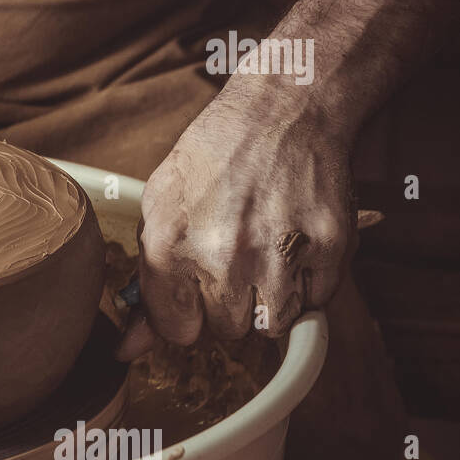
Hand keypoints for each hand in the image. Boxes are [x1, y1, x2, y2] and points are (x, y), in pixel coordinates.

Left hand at [117, 85, 354, 358]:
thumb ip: (146, 283)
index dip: (186, 315)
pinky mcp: (329, 248)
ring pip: (273, 325)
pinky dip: (307, 283)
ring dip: (268, 299)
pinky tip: (293, 243)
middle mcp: (225, 256)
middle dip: (228, 304)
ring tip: (263, 254)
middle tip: (233, 261)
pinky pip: (316, 302)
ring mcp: (280, 253)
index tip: (193, 294)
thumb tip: (129, 349)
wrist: (285, 109)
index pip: (177, 331)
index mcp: (172, 246)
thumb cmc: (215, 156)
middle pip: (227, 330)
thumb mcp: (161, 207)